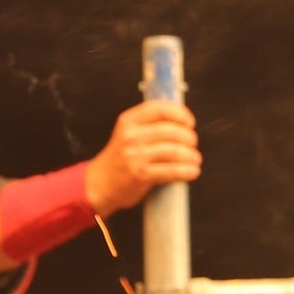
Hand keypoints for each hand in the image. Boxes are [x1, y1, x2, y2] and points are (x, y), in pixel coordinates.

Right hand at [83, 100, 201, 214]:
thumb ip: (149, 124)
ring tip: (195, 159)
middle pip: (171, 131)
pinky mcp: (141, 174)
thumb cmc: (119, 157)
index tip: (190, 122)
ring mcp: (136, 155)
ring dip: (190, 155)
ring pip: (174, 151)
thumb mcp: (128, 133)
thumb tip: (182, 119)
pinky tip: (192, 172)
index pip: (159, 109)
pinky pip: (171, 170)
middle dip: (188, 137)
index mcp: (129, 121)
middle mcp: (131, 136)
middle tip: (193, 143)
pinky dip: (186, 171)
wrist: (98, 184)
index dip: (180, 113)